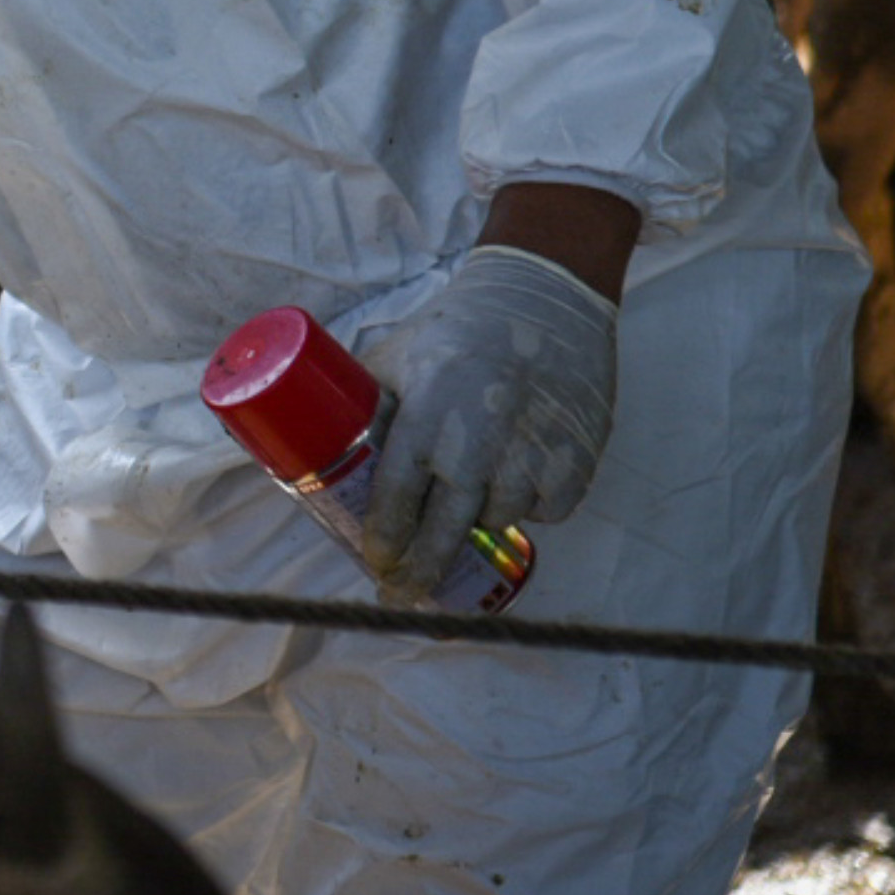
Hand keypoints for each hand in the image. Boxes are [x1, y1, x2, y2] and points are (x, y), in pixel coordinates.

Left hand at [355, 245, 619, 602]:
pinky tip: (515, 477)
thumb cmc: (453, 332)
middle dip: (420, 572)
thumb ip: (365, 408)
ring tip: (466, 493)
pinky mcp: (577, 459)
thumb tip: (318, 455)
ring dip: (476, 522)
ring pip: (498, 521)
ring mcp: (532, 456)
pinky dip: (529, 504)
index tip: (375, 565)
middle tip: (400, 594)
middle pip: (446, 532)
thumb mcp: (394, 360)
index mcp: (426, 417)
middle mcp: (480, 443)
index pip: (398, 499)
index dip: (385, 541)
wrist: (543, 300)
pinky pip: (547, 509)